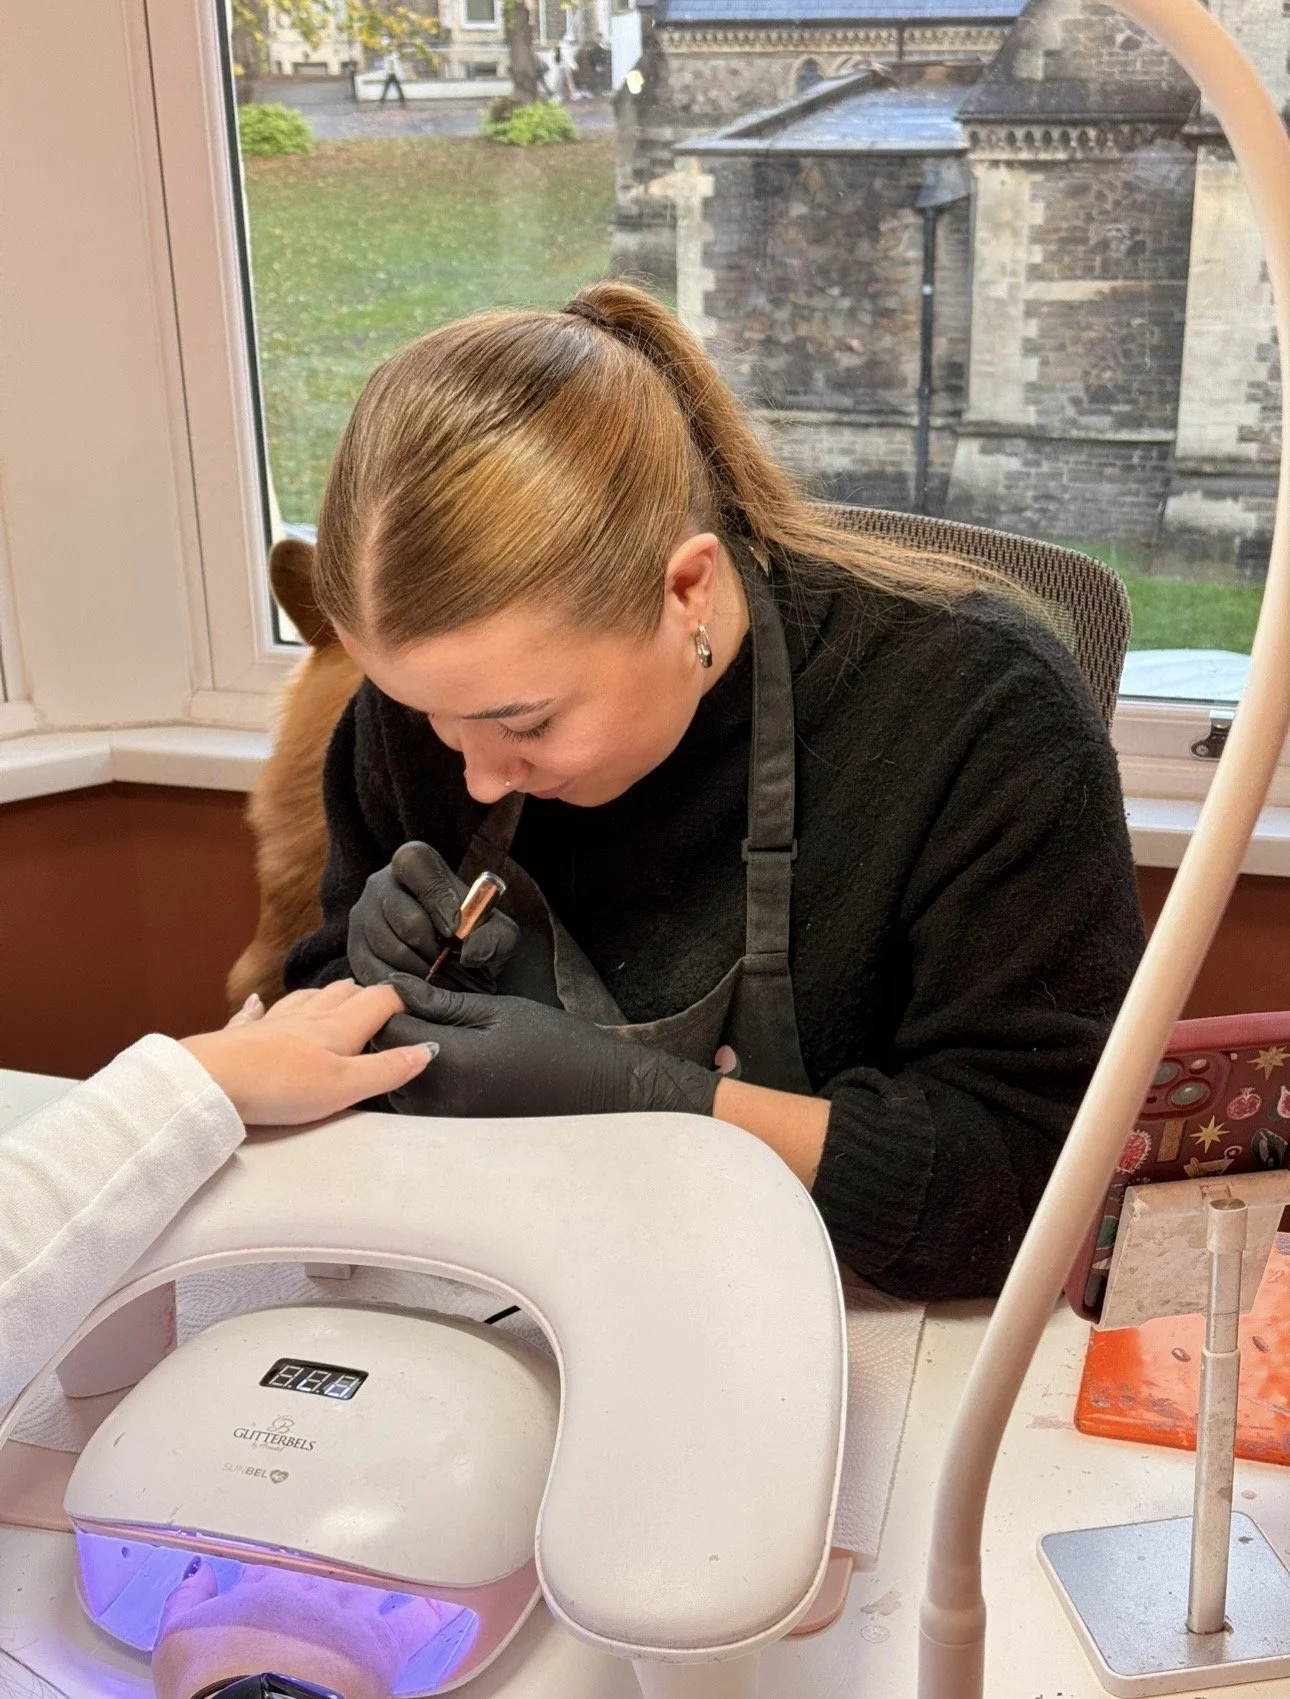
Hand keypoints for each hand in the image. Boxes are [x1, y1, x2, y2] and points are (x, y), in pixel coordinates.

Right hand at [152, 1560, 448, 1698]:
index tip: (276, 1565)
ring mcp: (349, 1619)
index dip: (275, 1566)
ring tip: (389, 1566)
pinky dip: (432, 1610)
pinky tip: (446, 1600)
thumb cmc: (213, 1683)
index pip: (272, 1565)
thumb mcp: (176, 1641)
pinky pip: (416, 1623)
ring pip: (369, 1587)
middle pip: (324, 1571)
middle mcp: (312, 1594)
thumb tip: (199, 1574)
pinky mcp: (382, 1649)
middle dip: (328, 1569)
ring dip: (375, 1583)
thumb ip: (186, 1600)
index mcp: (264, 1590)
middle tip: (334, 1563)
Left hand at [181, 980, 433, 1124]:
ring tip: (335, 999)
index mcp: (338, 1027)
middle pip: (343, 991)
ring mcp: (273, 1022)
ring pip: (305, 997)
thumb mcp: (345, 1086)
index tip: (416, 1006)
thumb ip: (387, 1069)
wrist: (212, 1080)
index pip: (379, 999)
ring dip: (324, 995)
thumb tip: (427, 1049)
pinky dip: (262, 1007)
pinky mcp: (242, 1036)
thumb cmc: (282, 1085)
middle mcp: (308, 1016)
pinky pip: (255, 1014)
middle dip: (366, 994)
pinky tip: (258, 1003)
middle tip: (380, 1007)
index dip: (401, 999)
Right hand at [348, 842, 521, 993]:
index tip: (455, 931)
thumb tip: (470, 953)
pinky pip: (374, 973)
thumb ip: (496, 938)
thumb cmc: (474, 936)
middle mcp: (380, 884)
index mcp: (414, 862)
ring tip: (445, 984)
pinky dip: (403, 988)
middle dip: (435, 949)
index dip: (437, 898)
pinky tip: (424, 992)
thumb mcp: (498, 932)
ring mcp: (362, 918)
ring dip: (422, 973)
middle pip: (405, 918)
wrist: (451, 958)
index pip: (416, 865)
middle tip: (456, 969)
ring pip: (389, 948)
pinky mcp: (354, 951)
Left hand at [372, 976, 717, 1119]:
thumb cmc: (558, 1046)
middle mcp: (439, 1102)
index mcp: (451, 1062)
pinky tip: (455, 1066)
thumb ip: (441, 1004)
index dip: (391, 1003)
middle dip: (395, 1032)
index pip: (389, 1027)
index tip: (407, 989)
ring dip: (406, 1060)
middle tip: (424, 1010)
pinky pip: (418, 1103)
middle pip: (384, 1060)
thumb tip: (395, 989)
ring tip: (444, 1039)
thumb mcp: (500, 1011)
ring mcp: (444, 1125)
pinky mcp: (452, 1136)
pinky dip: (424, 1081)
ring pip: (397, 1084)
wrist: (599, 1093)